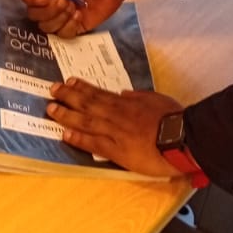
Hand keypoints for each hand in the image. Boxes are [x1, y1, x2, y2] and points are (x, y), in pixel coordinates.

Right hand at [17, 0, 153, 35]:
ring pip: (45, 26)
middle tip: (66, 0)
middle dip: (50, 9)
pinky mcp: (71, 26)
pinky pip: (61, 34)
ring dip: (60, 18)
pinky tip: (80, 15)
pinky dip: (70, 26)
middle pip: (33, 13)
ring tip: (74, 6)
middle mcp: (48, 0)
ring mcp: (59, 15)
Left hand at [47, 80, 186, 177]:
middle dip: (68, 96)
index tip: (69, 82)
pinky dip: (78, 138)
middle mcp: (117, 115)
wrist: (182, 138)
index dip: (82, 88)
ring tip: (51, 109)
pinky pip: (93, 143)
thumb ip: (139, 96)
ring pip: (85, 121)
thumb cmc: (174, 119)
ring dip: (66, 115)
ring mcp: (115, 132)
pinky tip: (65, 135)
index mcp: (127, 103)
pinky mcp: (117, 151)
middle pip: (87, 104)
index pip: (99, 93)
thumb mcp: (156, 99)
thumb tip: (123, 93)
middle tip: (52, 90)